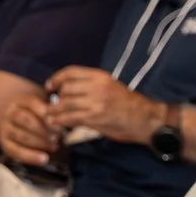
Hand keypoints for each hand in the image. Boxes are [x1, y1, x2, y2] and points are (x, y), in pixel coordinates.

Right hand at [0, 94, 61, 167]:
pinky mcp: (5, 144)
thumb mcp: (44, 108)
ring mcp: (5, 129)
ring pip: (21, 135)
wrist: (19, 126)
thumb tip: (68, 116)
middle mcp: (9, 114)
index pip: (31, 103)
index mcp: (20, 101)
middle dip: (43, 129)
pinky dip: (31, 156)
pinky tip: (45, 159)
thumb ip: (53, 111)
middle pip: (25, 119)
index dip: (45, 112)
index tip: (57, 120)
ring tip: (55, 147)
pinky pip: (16, 151)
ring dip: (40, 142)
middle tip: (58, 137)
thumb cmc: (38, 116)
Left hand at [45, 66, 161, 142]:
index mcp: (101, 76)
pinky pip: (69, 118)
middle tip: (52, 106)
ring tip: (50, 116)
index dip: (56, 79)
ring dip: (54, 111)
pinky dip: (59, 121)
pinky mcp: (94, 118)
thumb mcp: (111, 86)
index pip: (71, 72)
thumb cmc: (129, 104)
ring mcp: (95, 102)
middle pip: (65, 88)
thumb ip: (92, 86)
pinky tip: (56, 124)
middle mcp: (97, 87)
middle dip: (57, 98)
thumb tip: (69, 91)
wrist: (145, 119)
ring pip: (64, 104)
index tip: (50, 86)